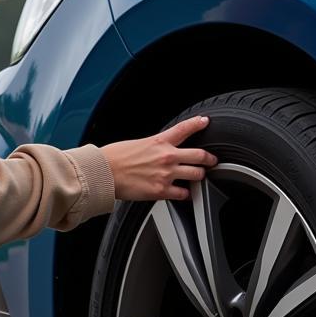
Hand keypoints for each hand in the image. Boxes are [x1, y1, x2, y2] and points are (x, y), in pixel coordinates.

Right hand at [100, 115, 217, 201]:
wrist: (104, 172)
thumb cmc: (114, 158)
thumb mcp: (137, 144)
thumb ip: (154, 148)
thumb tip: (161, 151)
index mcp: (159, 141)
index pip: (184, 128)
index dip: (198, 123)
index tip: (205, 121)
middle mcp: (167, 156)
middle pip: (200, 156)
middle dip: (209, 159)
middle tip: (211, 161)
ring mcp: (166, 174)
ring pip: (197, 175)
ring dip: (198, 176)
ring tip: (196, 177)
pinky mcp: (161, 190)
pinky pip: (183, 194)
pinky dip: (185, 194)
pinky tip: (182, 193)